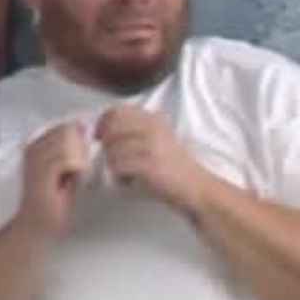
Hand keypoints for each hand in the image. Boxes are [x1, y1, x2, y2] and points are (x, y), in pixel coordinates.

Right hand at [17, 120, 92, 237]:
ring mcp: (34, 159)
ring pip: (69, 142)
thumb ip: (77, 148)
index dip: (81, 143)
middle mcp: (34, 147)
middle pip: (69, 130)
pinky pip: (67, 159)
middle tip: (77, 173)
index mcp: (40, 143)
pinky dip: (77, 169)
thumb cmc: (56, 199)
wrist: (37, 224)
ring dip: (80, 160)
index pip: (68, 126)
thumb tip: (86, 128)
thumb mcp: (71, 169)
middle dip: (81, 150)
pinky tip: (72, 181)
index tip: (79, 165)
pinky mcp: (38, 172)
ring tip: (73, 178)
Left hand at [96, 105, 212, 213]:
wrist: (197, 188)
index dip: (103, 123)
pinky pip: (118, 166)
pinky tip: (129, 181)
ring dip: (114, 165)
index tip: (101, 136)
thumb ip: (138, 129)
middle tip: (113, 159)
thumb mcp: (162, 139)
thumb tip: (103, 129)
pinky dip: (119, 177)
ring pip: (112, 150)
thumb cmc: (176, 167)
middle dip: (106, 145)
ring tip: (126, 174)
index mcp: (154, 120)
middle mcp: (152, 129)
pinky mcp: (148, 165)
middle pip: (111, 129)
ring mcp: (150, 146)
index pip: (117, 112)